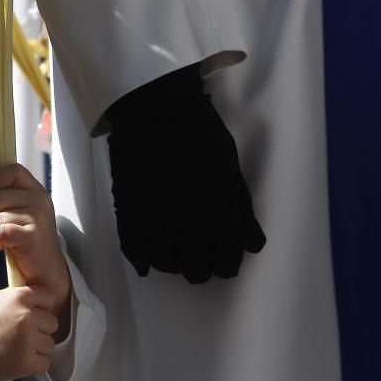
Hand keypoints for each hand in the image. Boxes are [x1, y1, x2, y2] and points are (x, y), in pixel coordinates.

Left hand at [0, 163, 71, 337]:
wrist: (46, 274)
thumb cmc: (26, 242)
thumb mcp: (20, 212)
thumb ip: (6, 196)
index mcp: (36, 190)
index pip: (11, 169)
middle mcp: (40, 200)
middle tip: (0, 228)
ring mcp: (38, 217)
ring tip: (6, 241)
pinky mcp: (33, 236)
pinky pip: (0, 230)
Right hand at [0, 286, 59, 380]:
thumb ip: (21, 297)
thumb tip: (41, 301)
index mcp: (20, 297)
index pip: (50, 297)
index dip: (42, 307)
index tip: (34, 314)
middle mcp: (27, 317)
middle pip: (53, 323)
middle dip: (41, 329)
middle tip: (24, 334)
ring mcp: (29, 340)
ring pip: (50, 344)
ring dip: (38, 348)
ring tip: (19, 348)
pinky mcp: (28, 362)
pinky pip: (45, 363)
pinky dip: (35, 364)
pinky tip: (21, 359)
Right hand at [106, 64, 265, 282]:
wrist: (154, 108)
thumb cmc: (200, 133)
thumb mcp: (231, 168)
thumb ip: (242, 210)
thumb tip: (253, 246)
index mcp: (220, 214)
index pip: (227, 263)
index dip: (226, 261)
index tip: (222, 253)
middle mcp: (188, 226)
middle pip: (196, 272)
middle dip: (200, 264)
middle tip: (197, 249)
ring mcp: (154, 221)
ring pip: (165, 264)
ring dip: (171, 260)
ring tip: (172, 246)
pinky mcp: (127, 213)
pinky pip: (135, 251)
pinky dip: (142, 258)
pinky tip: (147, 254)